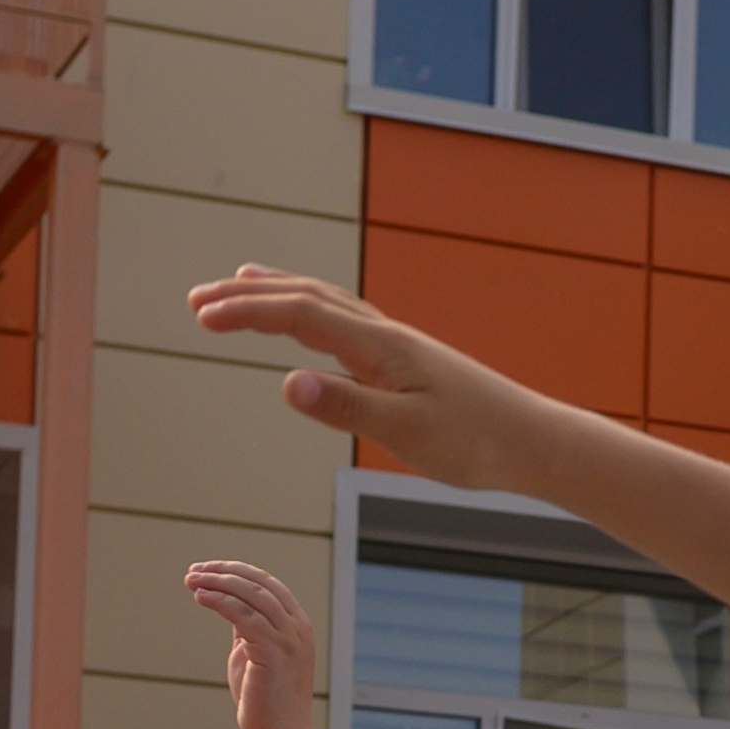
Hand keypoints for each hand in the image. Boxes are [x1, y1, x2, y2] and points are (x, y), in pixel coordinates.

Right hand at [187, 270, 542, 492]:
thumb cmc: (476, 443)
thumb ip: (347, 407)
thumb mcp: (407, 432)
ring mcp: (397, 344)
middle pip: (305, 297)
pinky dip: (312, 311)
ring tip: (240, 285)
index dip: (246, 312)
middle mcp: (385, 334)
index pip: (299, 314)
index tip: (200, 317)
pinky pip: (346, 321)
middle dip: (248, 297)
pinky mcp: (408, 361)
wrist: (533, 441)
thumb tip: (288, 384)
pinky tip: (311, 326)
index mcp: (380, 347)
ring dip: (278, 293)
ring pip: (326, 303)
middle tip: (197, 301)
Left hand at [187, 558, 319, 728]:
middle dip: (224, 571)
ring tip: (191, 580)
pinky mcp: (274, 650)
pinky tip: (200, 597)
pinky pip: (244, 615)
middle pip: (260, 582)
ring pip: (251, 594)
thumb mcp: (255, 653)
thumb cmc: (265, 701)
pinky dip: (220, 601)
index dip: (236, 571)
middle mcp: (297, 627)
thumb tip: (227, 603)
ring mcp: (289, 638)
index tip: (206, 570)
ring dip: (218, 582)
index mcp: (297, 625)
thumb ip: (247, 628)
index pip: (268, 583)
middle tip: (193, 571)